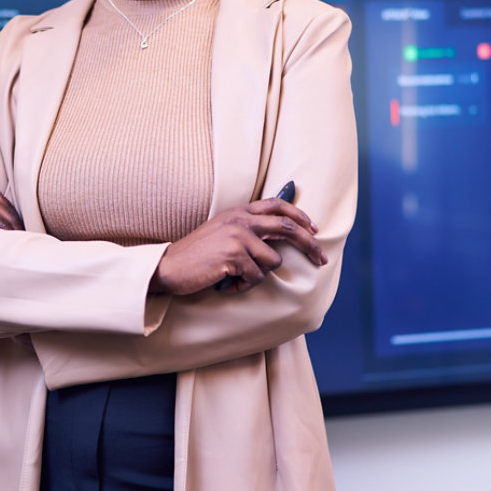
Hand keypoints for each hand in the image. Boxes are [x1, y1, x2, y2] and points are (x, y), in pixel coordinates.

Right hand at [151, 197, 326, 296]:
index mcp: (239, 211)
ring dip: (259, 274)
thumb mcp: (222, 230)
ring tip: (237, 276)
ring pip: (272, 261)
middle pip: (287, 227)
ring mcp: (237, 238)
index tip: (314, 229)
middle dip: (309, 244)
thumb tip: (277, 231)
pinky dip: (243, 285)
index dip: (300, 215)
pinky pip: (255, 277)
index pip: (277, 205)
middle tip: (321, 259)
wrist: (169, 266)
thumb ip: (246, 226)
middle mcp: (240, 221)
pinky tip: (228, 283)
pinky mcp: (233, 257)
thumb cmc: (197, 253)